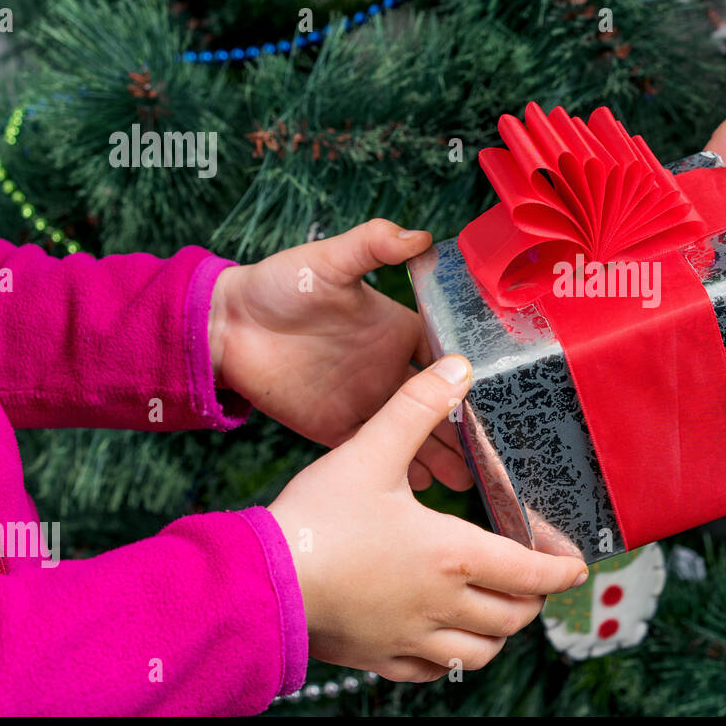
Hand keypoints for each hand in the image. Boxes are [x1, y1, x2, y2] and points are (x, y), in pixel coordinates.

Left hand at [209, 218, 470, 489]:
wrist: (225, 326)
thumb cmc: (279, 285)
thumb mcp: (329, 260)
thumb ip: (373, 245)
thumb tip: (421, 236)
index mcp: (399, 332)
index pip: (447, 358)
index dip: (472, 379)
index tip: (500, 399)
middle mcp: (391, 370)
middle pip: (440, 404)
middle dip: (467, 429)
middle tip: (495, 454)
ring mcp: (367, 402)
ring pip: (414, 434)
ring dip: (442, 456)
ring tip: (470, 482)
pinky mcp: (338, 428)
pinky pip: (376, 454)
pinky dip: (402, 470)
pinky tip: (425, 489)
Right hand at [268, 354, 588, 680]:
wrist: (258, 582)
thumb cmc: (316, 519)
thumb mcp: (370, 451)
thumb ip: (416, 406)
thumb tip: (459, 367)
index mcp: (450, 555)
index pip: (528, 573)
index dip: (561, 572)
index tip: (578, 568)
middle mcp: (440, 603)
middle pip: (513, 617)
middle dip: (533, 599)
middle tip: (535, 580)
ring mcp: (410, 637)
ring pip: (480, 651)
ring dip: (498, 632)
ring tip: (497, 609)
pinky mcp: (379, 657)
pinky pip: (433, 671)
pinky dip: (452, 658)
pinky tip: (444, 638)